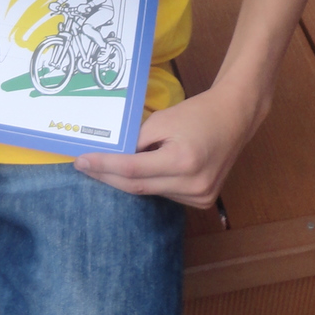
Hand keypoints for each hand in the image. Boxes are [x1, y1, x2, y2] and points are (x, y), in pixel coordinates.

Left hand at [73, 78, 266, 205]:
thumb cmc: (197, 113)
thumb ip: (136, 143)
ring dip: (128, 179)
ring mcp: (200, 197)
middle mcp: (193, 185)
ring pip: (150, 192)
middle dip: (108, 176)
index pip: (133, 170)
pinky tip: (144, 171)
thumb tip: (111, 158)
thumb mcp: (161, 121)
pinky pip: (165, 193)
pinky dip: (150, 183)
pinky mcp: (202, 200)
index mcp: (183, 162)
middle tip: (84, 166)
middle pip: (137, 186)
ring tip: (112, 164)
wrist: (234, 118)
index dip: (104, 166)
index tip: (80, 162)